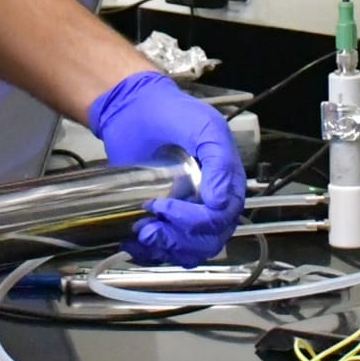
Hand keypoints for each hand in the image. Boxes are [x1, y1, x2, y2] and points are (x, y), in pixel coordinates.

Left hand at [88, 70, 245, 268]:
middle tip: (149, 226)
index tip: (165, 206)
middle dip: (177, 240)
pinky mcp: (162, 218)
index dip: (194, 221)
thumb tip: (220, 202)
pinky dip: (148, 253)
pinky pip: (163, 250)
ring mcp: (185, 212)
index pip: (220, 220)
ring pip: (186, 252)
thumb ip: (219, 160)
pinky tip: (132, 241)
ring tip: (139, 231)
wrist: (133, 107)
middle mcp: (210, 203)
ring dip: (163, 249)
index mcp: (227, 184)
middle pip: (205, 242)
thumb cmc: (171, 112)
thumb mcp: (204, 125)